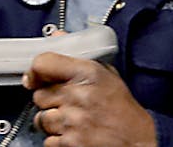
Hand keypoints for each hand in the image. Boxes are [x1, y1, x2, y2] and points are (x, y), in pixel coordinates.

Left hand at [24, 53, 155, 146]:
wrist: (138, 141)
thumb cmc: (123, 109)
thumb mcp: (107, 74)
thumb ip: (79, 55)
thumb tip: (57, 36)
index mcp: (87, 73)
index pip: (43, 64)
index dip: (34, 71)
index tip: (34, 78)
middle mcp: (77, 96)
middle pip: (39, 96)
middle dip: (50, 101)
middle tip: (67, 103)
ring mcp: (72, 122)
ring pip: (41, 120)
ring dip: (53, 122)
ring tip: (73, 120)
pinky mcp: (70, 143)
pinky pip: (48, 140)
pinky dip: (58, 140)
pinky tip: (75, 134)